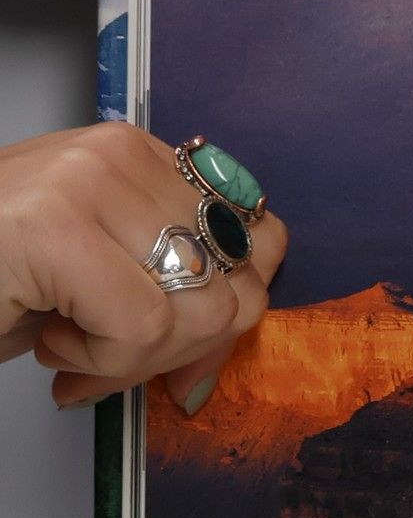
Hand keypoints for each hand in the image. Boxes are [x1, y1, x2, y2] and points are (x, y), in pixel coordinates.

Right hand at [0, 123, 287, 412]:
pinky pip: (139, 327)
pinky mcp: (53, 227)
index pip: (259, 236)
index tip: (185, 349)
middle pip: (238, 283)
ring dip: (133, 361)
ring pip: (196, 311)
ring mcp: (86, 183)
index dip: (234, 308)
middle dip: (183, 351)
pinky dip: (100, 363)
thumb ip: (174, 283)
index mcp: (138, 156)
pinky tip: (48, 344)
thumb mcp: (97, 269)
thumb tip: (230, 337)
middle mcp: (118, 155)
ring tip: (67, 345)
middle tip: (111, 362)